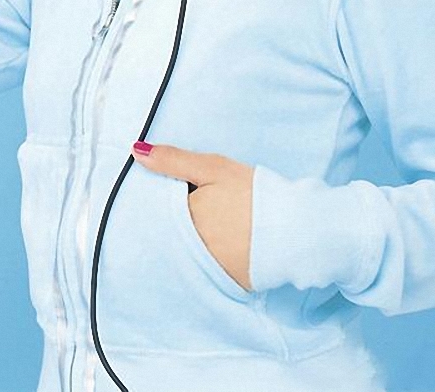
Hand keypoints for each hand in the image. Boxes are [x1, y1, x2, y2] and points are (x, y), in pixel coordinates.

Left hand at [132, 142, 254, 292]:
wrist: (299, 228)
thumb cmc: (254, 193)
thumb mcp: (213, 168)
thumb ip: (173, 160)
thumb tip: (135, 151)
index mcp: (183, 219)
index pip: (160, 210)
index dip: (168, 201)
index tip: (181, 195)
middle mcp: (190, 248)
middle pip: (174, 234)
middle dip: (178, 223)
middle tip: (203, 212)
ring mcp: (209, 268)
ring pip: (189, 253)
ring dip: (193, 243)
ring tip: (214, 228)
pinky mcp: (228, 283)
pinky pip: (210, 270)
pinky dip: (212, 259)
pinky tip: (224, 246)